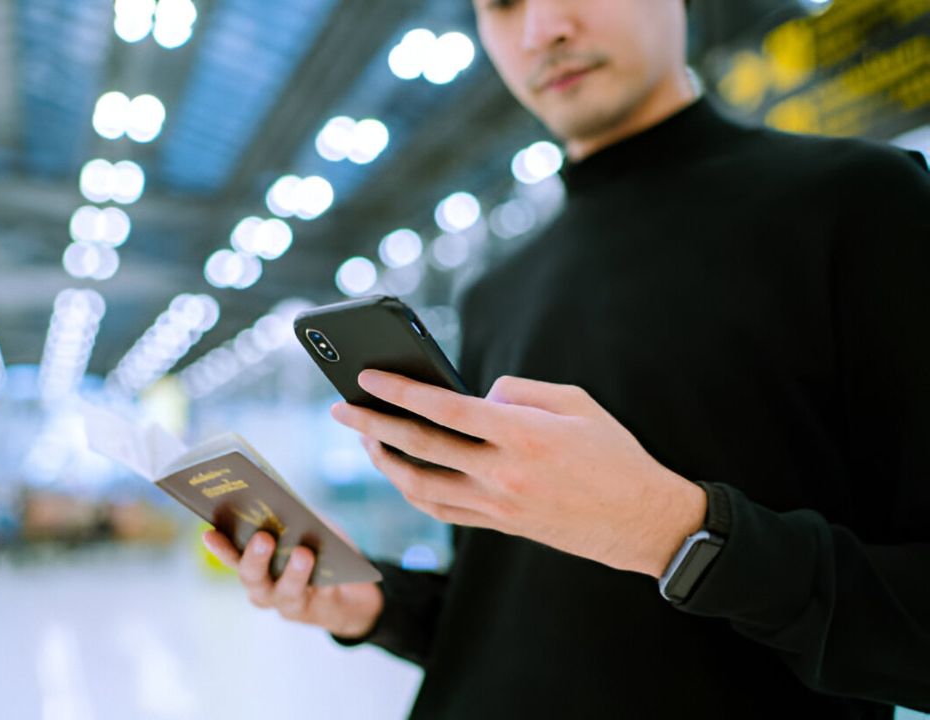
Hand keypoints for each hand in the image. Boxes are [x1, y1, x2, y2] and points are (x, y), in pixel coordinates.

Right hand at [201, 529, 382, 638]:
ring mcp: (287, 603)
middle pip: (252, 577)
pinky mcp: (315, 612)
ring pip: (285, 592)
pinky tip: (331, 573)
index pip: (232, 555)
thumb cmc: (320, 554)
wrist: (350, 593)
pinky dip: (325, 583)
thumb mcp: (308, 529)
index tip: (209, 533)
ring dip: (293, 573)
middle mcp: (263, 589)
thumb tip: (287, 504)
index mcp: (254, 565)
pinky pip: (318, 597)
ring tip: (303, 554)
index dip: (220, 547)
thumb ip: (294, 519)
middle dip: (255, 558)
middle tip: (263, 538)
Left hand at [331, 370, 706, 577]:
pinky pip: (441, 510)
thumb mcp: (576, 402)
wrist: (643, 521)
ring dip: (384, 462)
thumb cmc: (613, 453)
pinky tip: (399, 472)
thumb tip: (479, 396)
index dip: (400, 392)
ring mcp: (498, 505)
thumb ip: (521, 391)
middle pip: (420, 448)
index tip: (368, 378)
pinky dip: (412, 490)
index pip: (445, 409)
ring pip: (421, 486)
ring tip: (364, 440)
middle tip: (339, 409)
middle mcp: (503, 474)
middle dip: (371, 426)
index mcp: (522, 435)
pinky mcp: (499, 526)